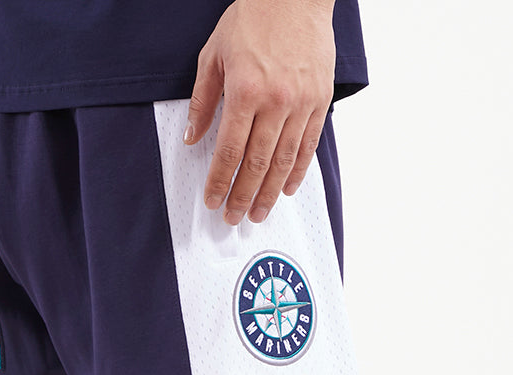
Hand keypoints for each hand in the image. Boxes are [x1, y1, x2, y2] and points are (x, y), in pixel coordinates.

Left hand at [185, 0, 335, 224]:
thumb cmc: (254, 17)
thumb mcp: (215, 54)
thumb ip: (202, 100)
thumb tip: (192, 137)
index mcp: (245, 91)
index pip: (229, 152)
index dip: (220, 182)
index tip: (213, 200)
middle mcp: (275, 101)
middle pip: (256, 164)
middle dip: (242, 196)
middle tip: (233, 217)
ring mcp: (301, 103)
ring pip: (284, 162)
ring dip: (268, 193)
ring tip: (257, 213)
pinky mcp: (320, 101)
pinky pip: (308, 146)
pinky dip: (297, 172)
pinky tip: (285, 189)